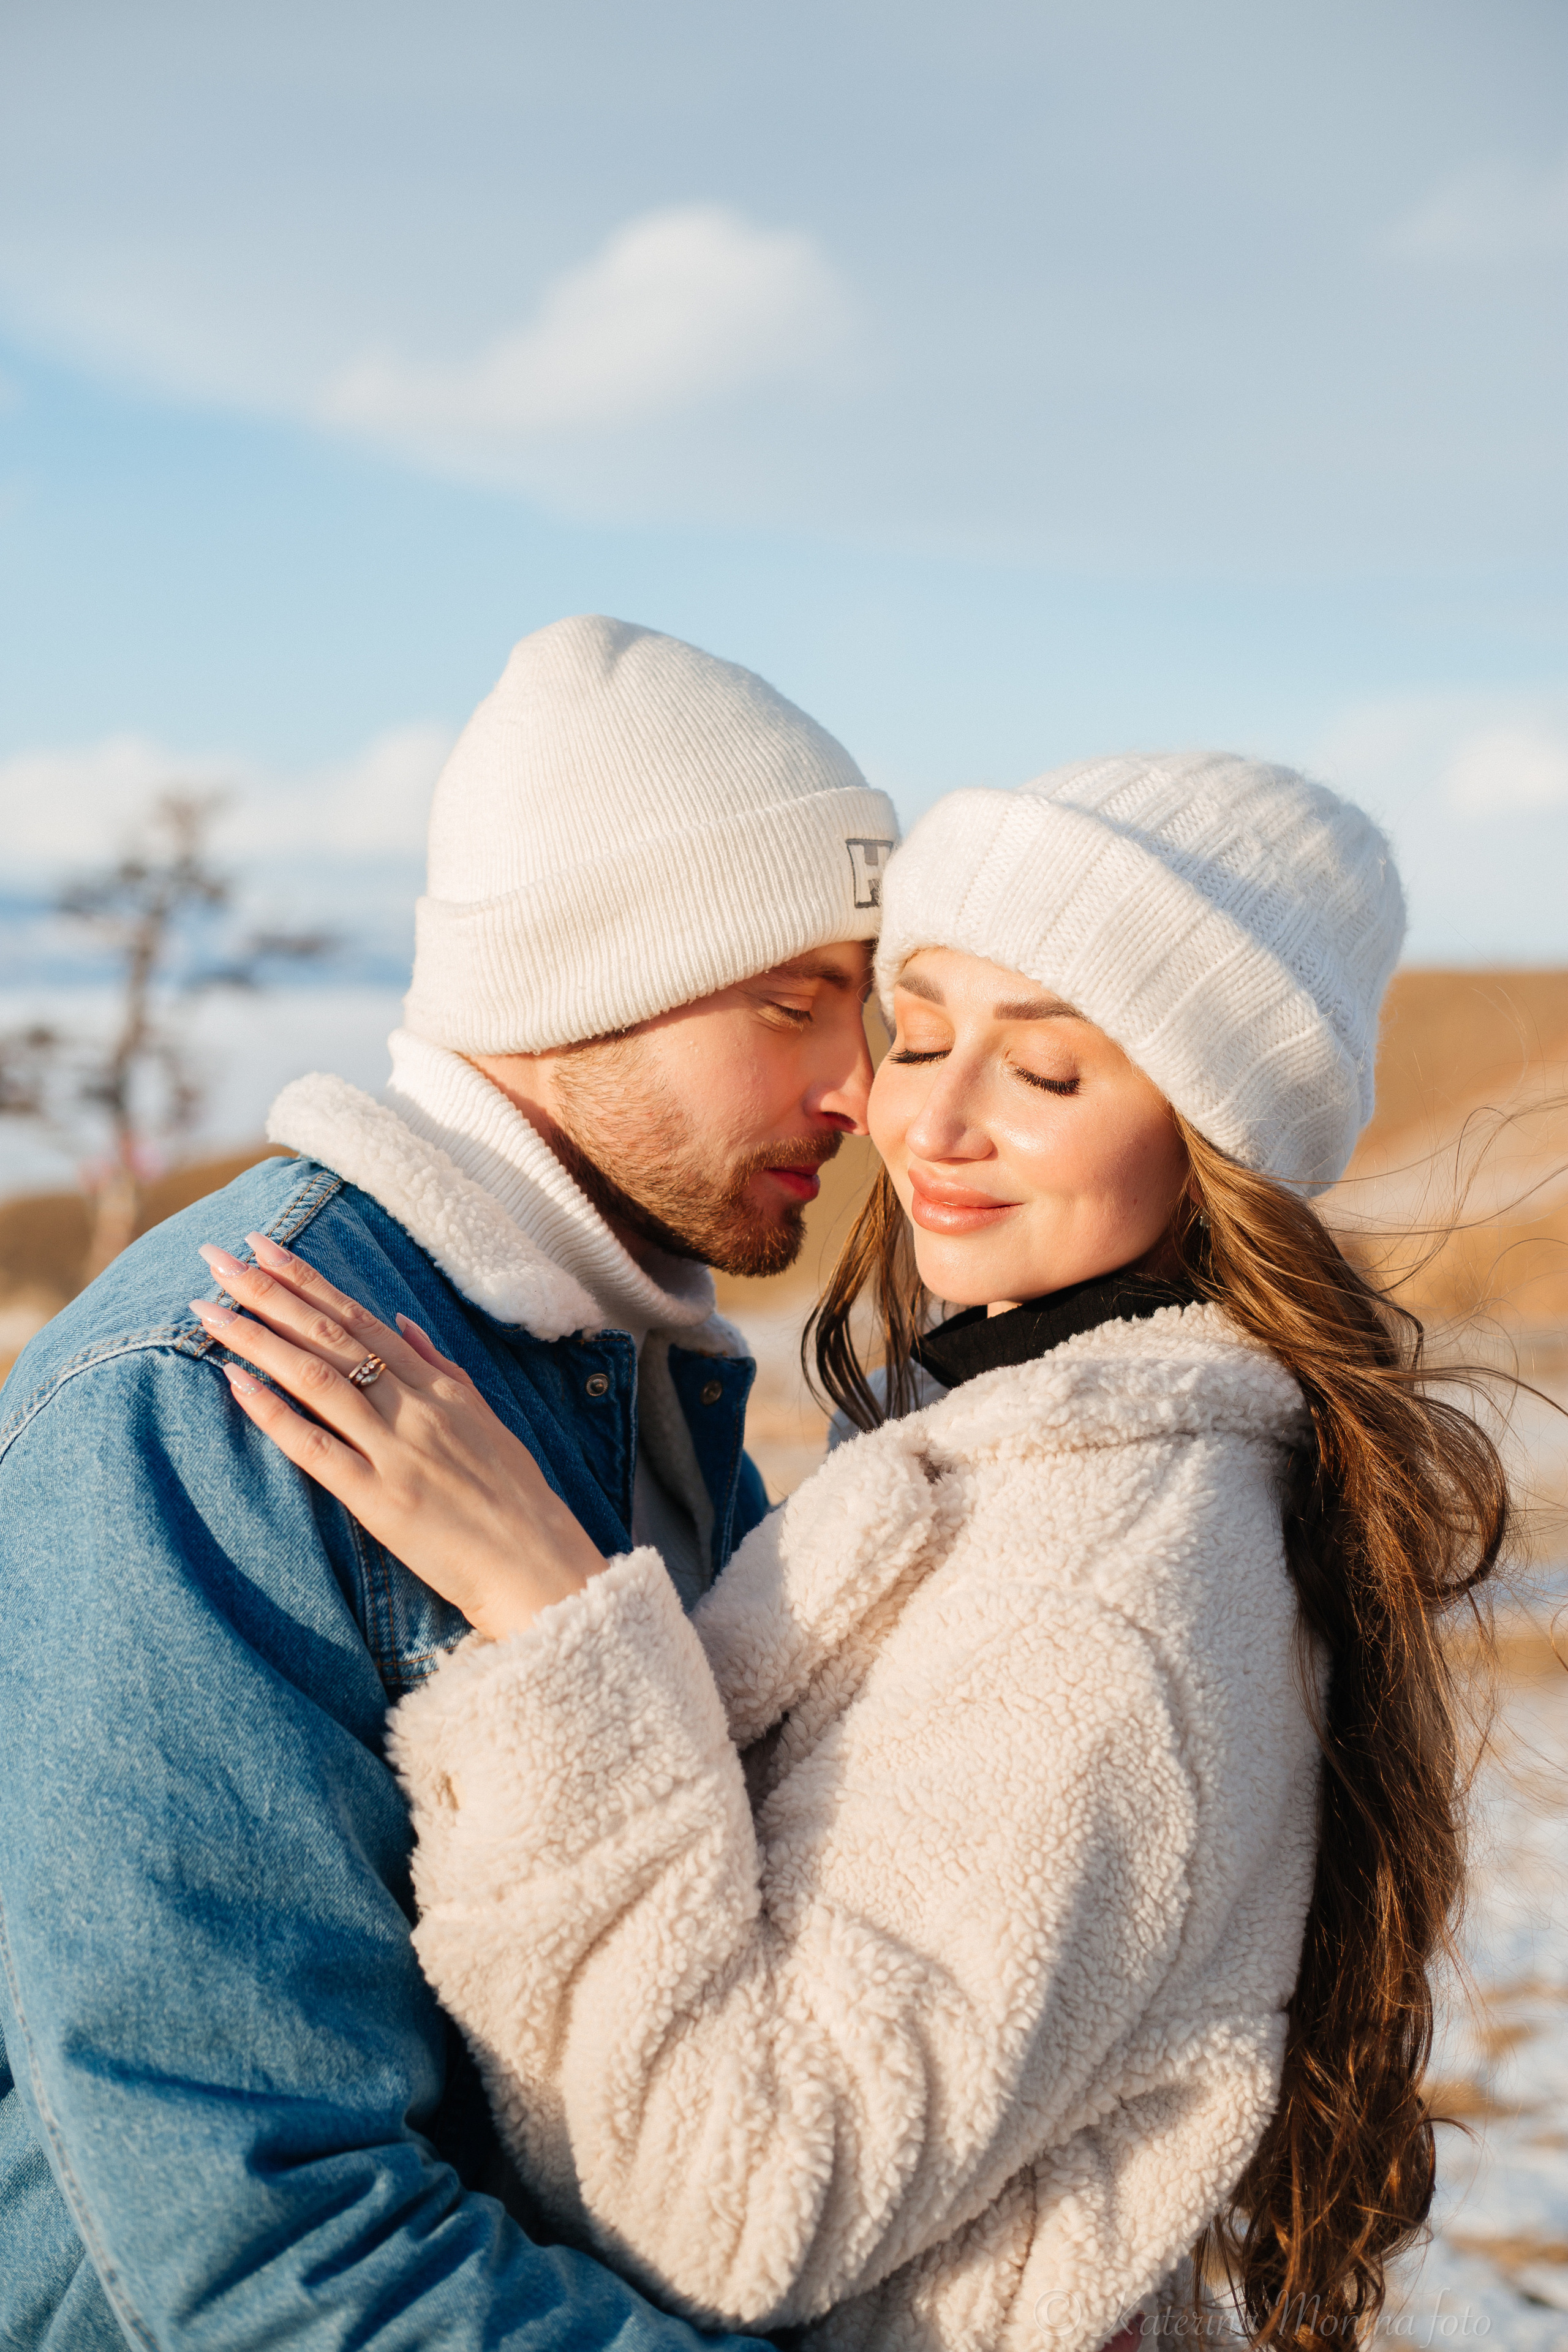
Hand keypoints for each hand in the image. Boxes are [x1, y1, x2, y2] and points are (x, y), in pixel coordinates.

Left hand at [191, 1233, 605, 1641]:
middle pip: (331, 1336)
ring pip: (316, 1380)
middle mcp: (415, 1407)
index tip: (261, 1246)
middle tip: (216, 1258)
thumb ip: (442, 1367)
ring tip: (207, 1309)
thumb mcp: (487, 1418)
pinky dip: (274, 1413)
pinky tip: (236, 1383)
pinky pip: (317, 1448)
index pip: (359, 1318)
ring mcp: (396, 1450)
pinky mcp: (380, 1499)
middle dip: (269, 1292)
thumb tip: (401, 1320)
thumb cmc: (516, 1498)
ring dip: (257, 1339)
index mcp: (439, 1386)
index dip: (306, 1279)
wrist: (541, 1565)